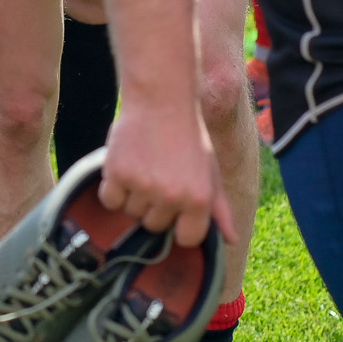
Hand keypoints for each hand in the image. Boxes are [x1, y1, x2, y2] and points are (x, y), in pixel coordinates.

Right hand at [99, 100, 239, 248]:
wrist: (160, 101)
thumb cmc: (188, 137)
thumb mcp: (211, 172)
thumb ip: (220, 209)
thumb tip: (232, 240)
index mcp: (200, 200)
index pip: (186, 239)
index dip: (179, 226)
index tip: (175, 209)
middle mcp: (171, 196)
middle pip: (154, 226)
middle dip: (154, 208)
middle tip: (157, 179)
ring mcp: (142, 186)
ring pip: (131, 213)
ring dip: (133, 198)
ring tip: (142, 169)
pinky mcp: (117, 173)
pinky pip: (110, 200)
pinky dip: (113, 190)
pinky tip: (124, 169)